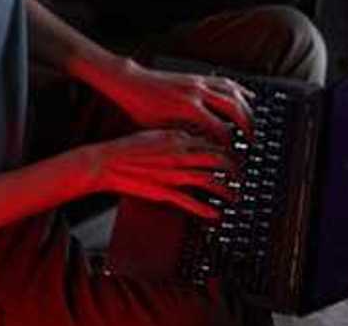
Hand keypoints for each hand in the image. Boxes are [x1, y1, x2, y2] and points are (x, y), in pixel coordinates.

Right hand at [78, 129, 237, 218]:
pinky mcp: (164, 192)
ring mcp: (173, 174)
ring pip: (211, 181)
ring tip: (234, 196)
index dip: (228, 150)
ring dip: (226, 190)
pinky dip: (206, 210)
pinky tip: (215, 214)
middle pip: (219, 160)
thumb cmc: (128, 148)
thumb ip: (176, 135)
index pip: (213, 142)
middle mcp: (180, 155)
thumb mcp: (156, 133)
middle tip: (240, 175)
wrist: (107, 162)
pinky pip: (191, 202)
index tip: (234, 156)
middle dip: (235, 169)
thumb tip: (193, 138)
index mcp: (178, 137)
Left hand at [99, 59, 255, 143]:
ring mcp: (199, 82)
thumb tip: (205, 151)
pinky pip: (225, 81)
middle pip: (234, 108)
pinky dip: (240, 90)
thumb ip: (185, 138)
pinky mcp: (198, 77)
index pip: (220, 129)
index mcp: (187, 108)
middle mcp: (197, 92)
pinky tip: (248, 97)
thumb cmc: (141, 108)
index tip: (235, 156)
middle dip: (247, 126)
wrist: (131, 82)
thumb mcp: (161, 130)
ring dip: (247, 108)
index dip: (230, 145)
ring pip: (233, 92)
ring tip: (253, 124)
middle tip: (252, 141)